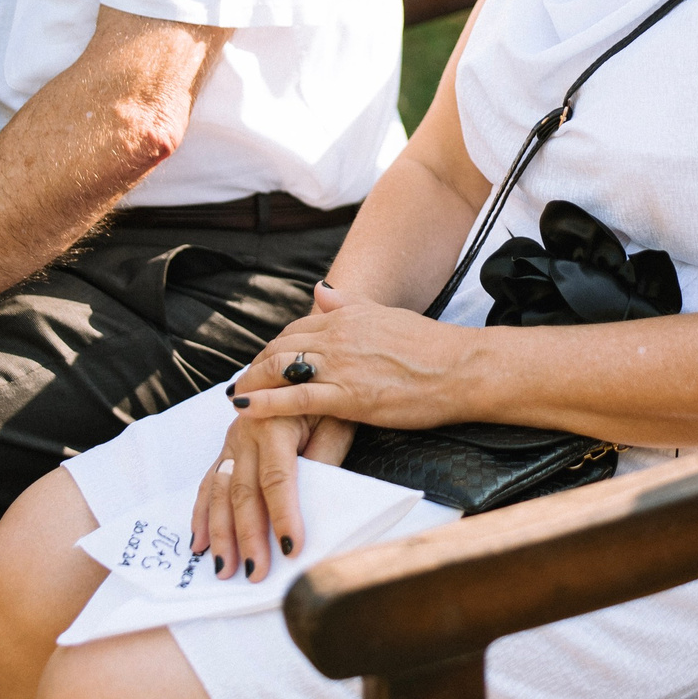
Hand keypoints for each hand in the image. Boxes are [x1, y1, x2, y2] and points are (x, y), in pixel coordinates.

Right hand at [189, 409, 354, 584]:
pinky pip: (209, 483)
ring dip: (220, 533)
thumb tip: (315, 498)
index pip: (278, 479)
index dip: (284, 515)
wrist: (302, 368)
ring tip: (223, 568)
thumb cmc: (327, 396)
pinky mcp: (226, 449)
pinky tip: (197, 542)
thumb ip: (325, 456)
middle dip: (248, 536)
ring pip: (220, 492)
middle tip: (256, 572)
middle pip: (244, 492)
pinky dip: (202, 514)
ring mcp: (232, 442)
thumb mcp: (337, 419)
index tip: (292, 548)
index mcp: (275, 423)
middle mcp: (247, 433)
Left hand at [197, 282, 469, 579]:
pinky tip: (246, 409)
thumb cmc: (430, 347)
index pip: (296, 327)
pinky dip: (266, 403)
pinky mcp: (347, 396)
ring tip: (237, 398)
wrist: (460, 369)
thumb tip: (321, 288)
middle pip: (280, 347)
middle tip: (242, 383)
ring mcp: (340, 366)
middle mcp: (337, 336)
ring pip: (280, 369)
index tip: (264, 361)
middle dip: (257, 365)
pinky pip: (295, 399)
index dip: (275, 346)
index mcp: (347, 315)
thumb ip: (350, 303)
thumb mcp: (386, 315)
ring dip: (253, 382)